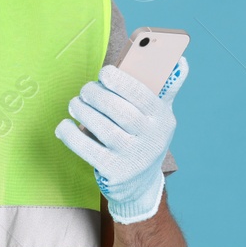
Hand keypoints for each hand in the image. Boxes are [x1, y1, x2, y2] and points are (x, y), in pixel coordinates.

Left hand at [54, 56, 187, 223]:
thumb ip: (166, 88)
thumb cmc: (145, 138)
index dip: (121, 82)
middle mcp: (151, 139)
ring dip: (83, 111)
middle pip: (120, 112)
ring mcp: (132, 157)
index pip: (142, 95)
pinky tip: (65, 126)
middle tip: (85, 90)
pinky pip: (87, 150)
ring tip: (75, 104)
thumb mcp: (160, 115)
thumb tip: (180, 62)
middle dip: (97, 95)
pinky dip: (71, 135)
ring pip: (103, 128)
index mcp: (162, 119)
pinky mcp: (114, 171)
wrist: (140, 184)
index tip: (104, 72)